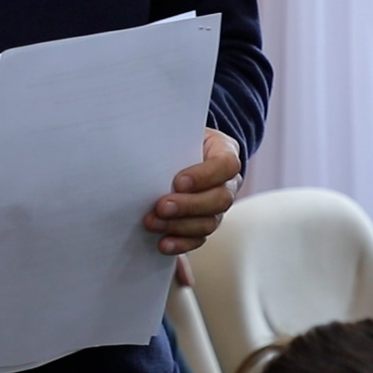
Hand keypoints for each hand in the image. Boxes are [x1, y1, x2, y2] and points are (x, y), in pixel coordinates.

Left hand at [143, 128, 241, 255]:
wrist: (177, 151)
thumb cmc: (177, 139)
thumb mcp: (177, 130)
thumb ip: (170, 139)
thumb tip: (144, 146)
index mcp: (225, 151)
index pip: (226, 165)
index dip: (205, 176)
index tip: (178, 181)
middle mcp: (228, 181)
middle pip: (221, 199)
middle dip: (189, 206)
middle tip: (161, 206)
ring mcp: (218, 205)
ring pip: (209, 222)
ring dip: (180, 226)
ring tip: (153, 223)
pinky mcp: (205, 223)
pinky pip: (199, 238)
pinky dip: (181, 243)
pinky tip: (164, 243)